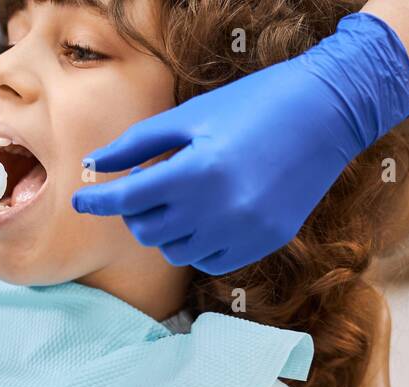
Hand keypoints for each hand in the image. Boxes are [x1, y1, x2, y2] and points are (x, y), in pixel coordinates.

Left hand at [72, 12, 408, 274]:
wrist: (327, 114)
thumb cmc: (254, 104)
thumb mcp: (191, 116)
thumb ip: (140, 144)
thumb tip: (97, 165)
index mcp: (197, 171)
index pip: (128, 200)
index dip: (98, 201)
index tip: (81, 199)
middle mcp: (219, 210)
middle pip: (147, 231)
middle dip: (136, 211)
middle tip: (146, 185)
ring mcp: (243, 232)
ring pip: (175, 251)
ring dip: (166, 228)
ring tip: (182, 197)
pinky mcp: (263, 244)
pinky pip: (208, 260)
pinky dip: (197, 242)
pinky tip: (207, 214)